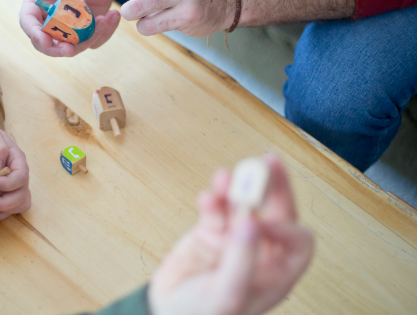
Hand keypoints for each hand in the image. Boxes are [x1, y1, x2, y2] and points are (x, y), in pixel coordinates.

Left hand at [0, 127, 30, 219]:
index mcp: (17, 160)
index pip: (22, 176)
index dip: (9, 183)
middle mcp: (18, 175)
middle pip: (23, 194)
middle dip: (6, 202)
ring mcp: (13, 186)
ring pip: (19, 204)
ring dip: (4, 210)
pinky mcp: (5, 195)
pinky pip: (9, 210)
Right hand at [20, 0, 120, 56]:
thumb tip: (76, 7)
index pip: (29, 20)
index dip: (35, 33)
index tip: (47, 40)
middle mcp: (51, 15)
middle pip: (48, 41)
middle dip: (60, 48)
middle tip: (72, 49)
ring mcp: (71, 22)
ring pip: (74, 45)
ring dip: (89, 40)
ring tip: (105, 19)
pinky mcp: (89, 24)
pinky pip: (94, 39)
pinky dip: (104, 33)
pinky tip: (113, 15)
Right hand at [148, 156, 314, 314]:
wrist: (164, 314)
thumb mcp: (227, 295)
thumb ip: (242, 259)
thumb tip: (254, 220)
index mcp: (277, 275)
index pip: (298, 242)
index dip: (286, 226)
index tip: (262, 220)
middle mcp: (260, 253)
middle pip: (278, 212)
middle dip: (272, 187)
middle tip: (265, 162)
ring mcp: (234, 240)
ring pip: (243, 204)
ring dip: (235, 189)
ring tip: (224, 177)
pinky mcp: (210, 231)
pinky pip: (216, 208)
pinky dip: (211, 200)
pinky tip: (206, 198)